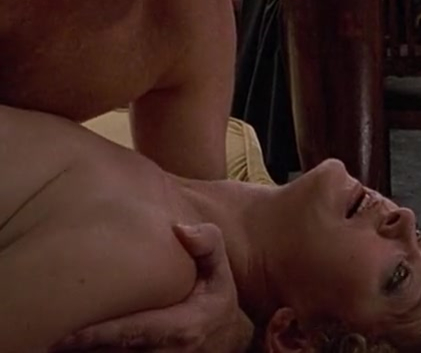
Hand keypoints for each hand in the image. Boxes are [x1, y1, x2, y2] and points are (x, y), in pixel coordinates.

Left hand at [52, 224, 251, 352]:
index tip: (66, 335)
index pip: (135, 332)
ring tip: (53, 344)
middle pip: (116, 351)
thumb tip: (181, 229)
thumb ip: (208, 244)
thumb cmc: (215, 297)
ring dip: (86, 352)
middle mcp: (168, 351)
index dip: (99, 335)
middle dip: (82, 347)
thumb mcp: (221, 270)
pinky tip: (73, 345)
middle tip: (48, 339)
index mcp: (184, 326)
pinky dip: (95, 352)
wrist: (224, 336)